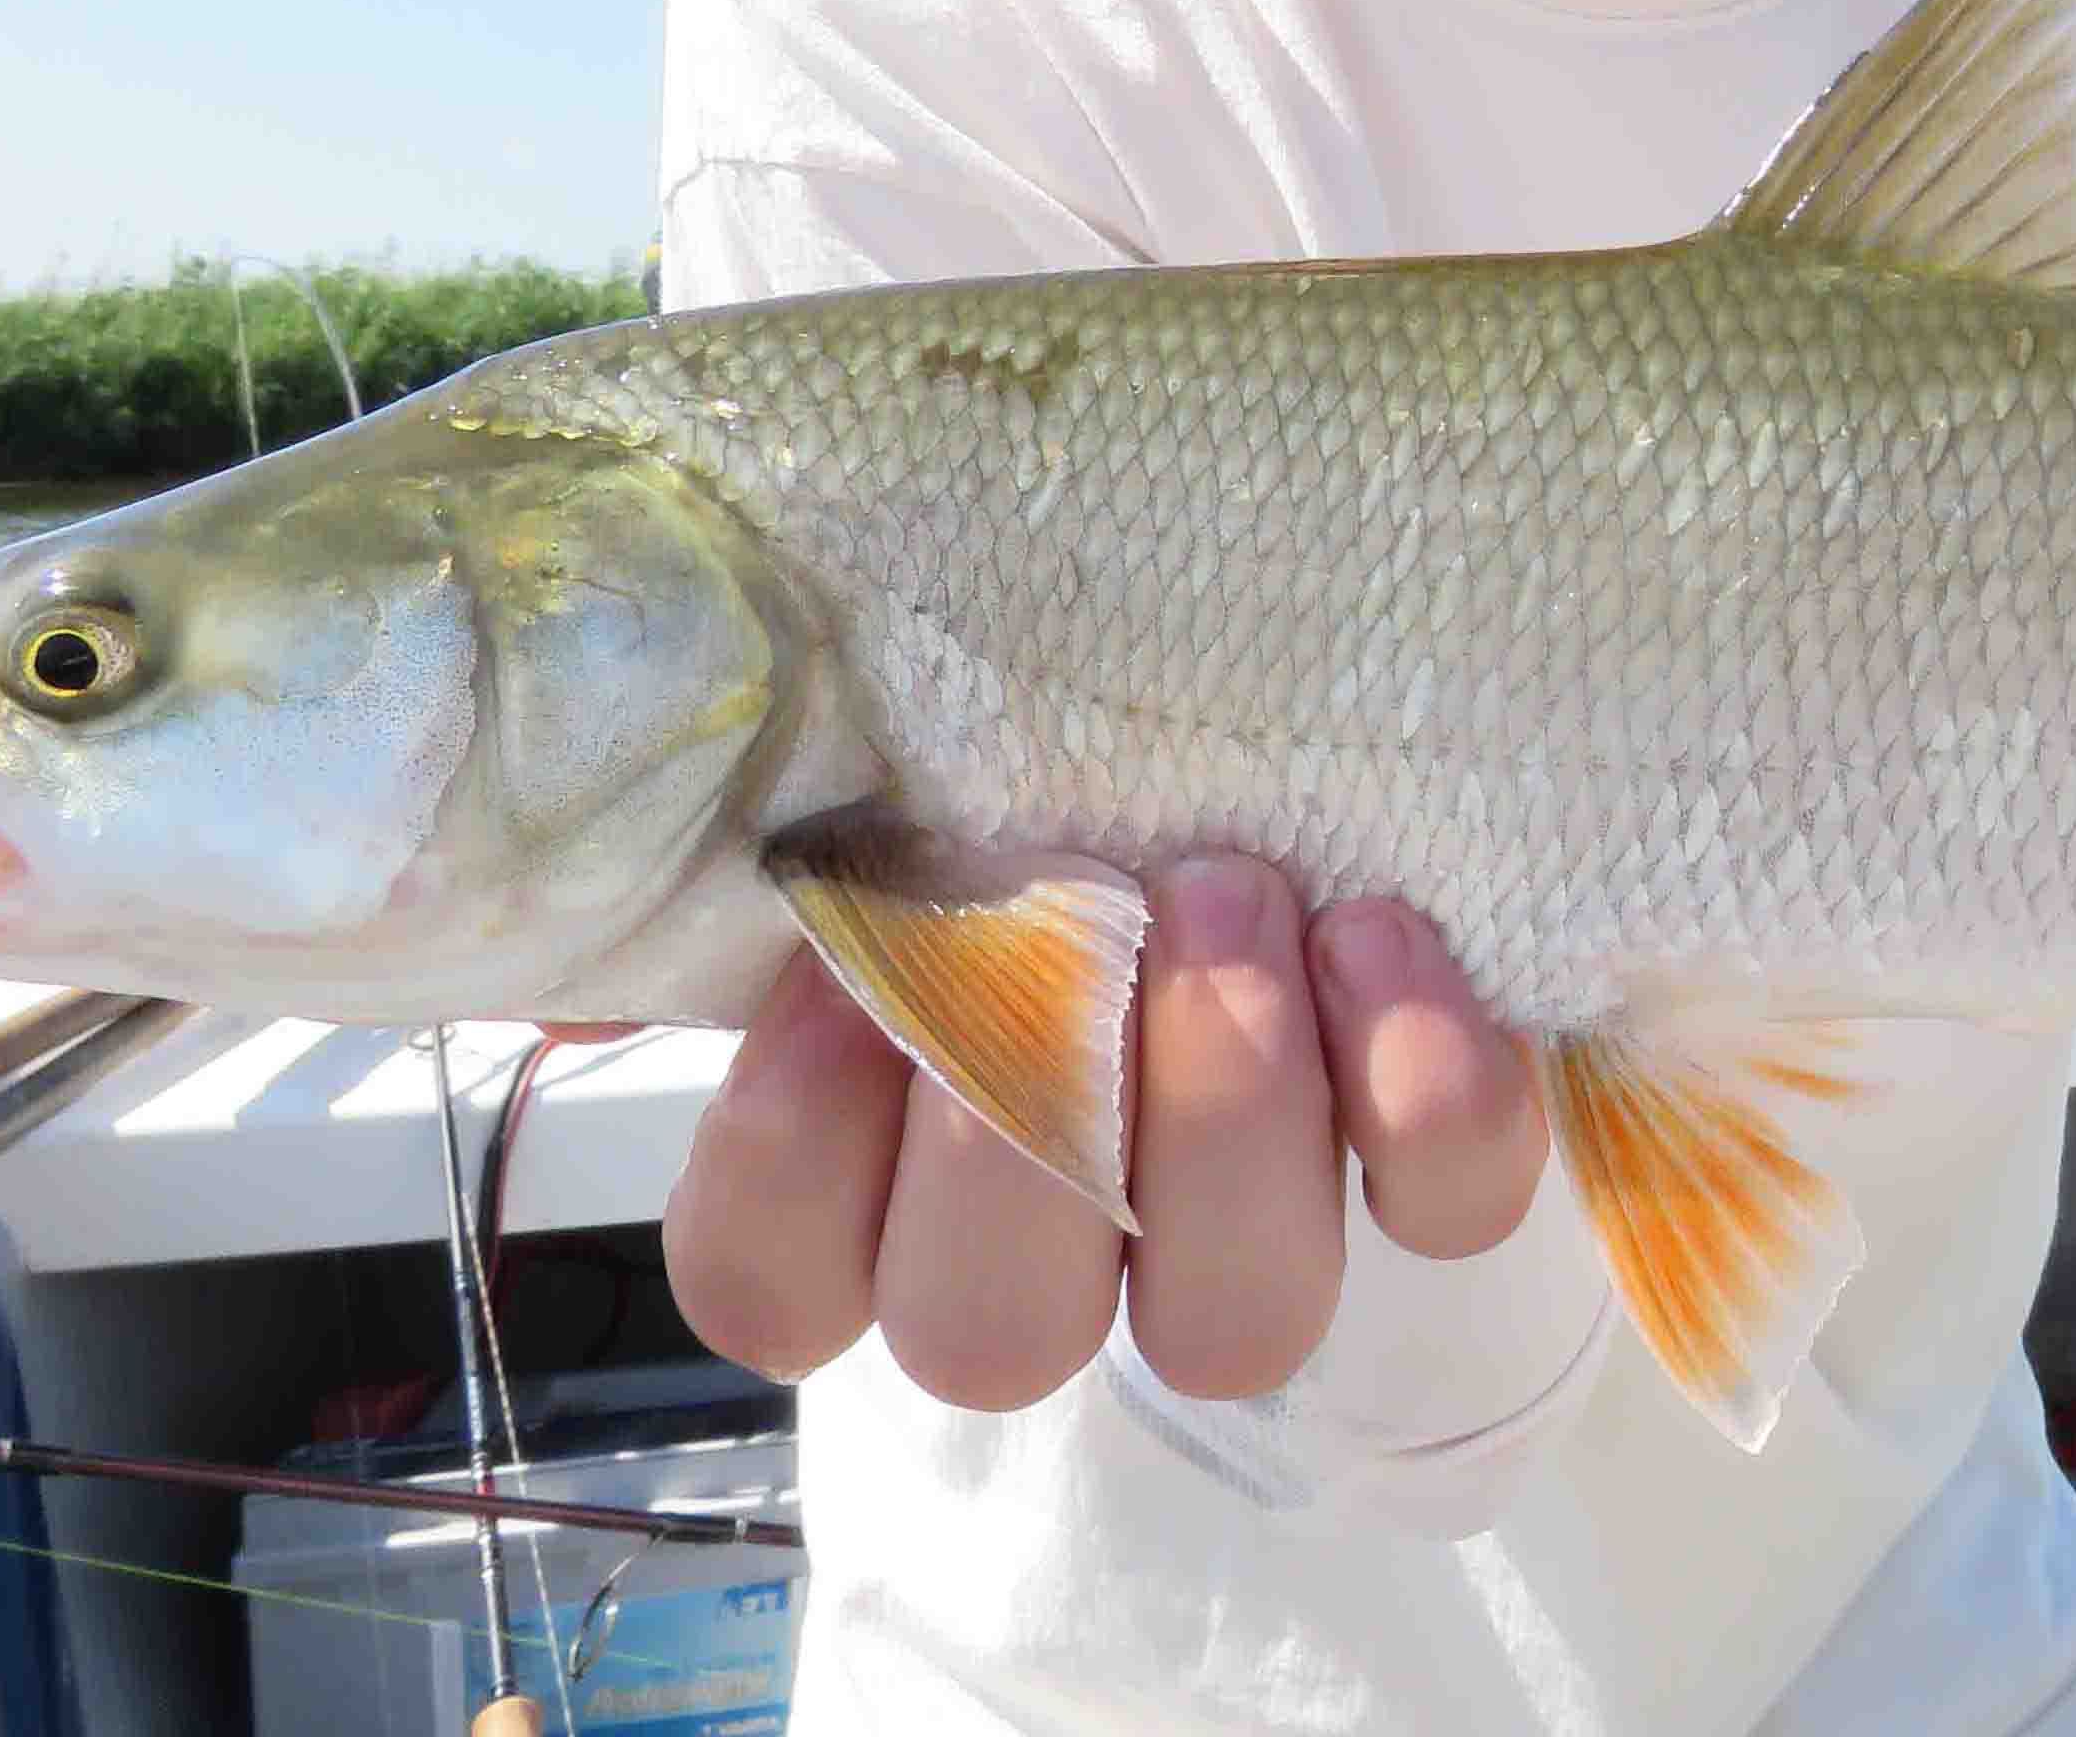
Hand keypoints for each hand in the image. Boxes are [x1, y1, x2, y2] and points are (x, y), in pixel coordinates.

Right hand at [642, 860, 1547, 1407]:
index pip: (769, 1282)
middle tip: (1069, 904)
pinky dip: (1419, 1075)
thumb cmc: (1032, 773)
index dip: (795, 1141)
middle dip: (1020, 1117)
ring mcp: (1247, 1234)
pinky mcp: (1426, 1178)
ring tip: (1229, 892)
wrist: (1301, 745)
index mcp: (882, 1182)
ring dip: (1222, 1101)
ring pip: (1228, 1320)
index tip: (841, 957)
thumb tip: (628, 854)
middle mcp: (1059, 1252)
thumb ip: (741, 839)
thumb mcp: (865, 772)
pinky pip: (1447, 1200)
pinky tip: (1378, 931)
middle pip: (990, 1330)